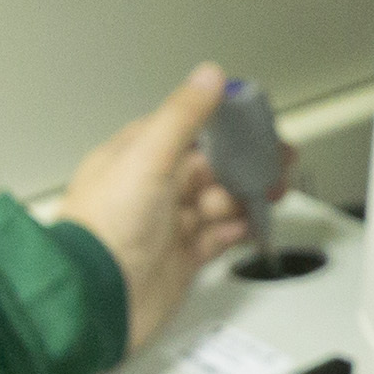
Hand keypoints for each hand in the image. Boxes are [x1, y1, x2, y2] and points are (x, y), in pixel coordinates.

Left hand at [54, 64, 250, 360]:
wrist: (98, 298)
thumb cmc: (105, 227)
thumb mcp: (148, 157)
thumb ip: (182, 116)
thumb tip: (208, 76)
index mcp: (136, 157)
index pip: (187, 129)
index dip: (222, 124)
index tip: (253, 121)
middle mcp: (150, 189)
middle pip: (209, 167)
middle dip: (243, 163)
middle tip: (275, 161)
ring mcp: (167, 225)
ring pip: (217, 201)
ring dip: (242, 196)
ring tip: (262, 194)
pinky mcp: (180, 260)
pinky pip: (218, 237)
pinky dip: (236, 229)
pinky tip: (249, 224)